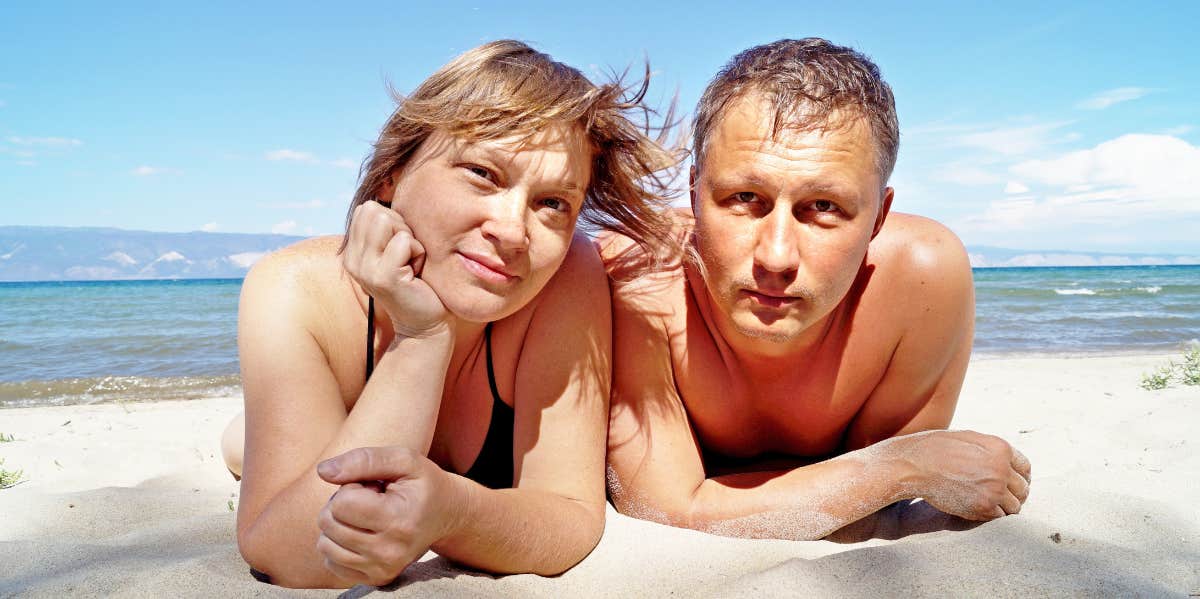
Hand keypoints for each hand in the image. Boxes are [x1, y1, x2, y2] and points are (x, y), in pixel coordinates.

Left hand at [315, 447, 465, 586]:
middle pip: (329, 523)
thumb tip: (323, 471)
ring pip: (325, 544)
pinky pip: (331, 562)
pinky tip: (363, 533)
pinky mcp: (375, 579)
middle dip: (342, 504)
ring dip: (339, 524)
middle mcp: (390, 552)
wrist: (446, 515)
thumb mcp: (403, 460)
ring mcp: (382, 569)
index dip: (352, 486)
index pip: (342, 503)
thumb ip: (364, 459)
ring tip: (366, 517)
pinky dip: (339, 544)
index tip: (374, 488)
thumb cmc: (422, 483)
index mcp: (399, 521)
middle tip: (370, 500)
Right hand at [342, 201, 450, 338]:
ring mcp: (365, 270)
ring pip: (387, 221)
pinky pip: (405, 241)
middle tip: (407, 256)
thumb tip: (385, 191)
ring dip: (410, 239)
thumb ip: (385, 228)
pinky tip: (415, 274)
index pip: (366, 209)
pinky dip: (418, 253)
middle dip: (400, 227)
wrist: (426, 322)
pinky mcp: (384, 277)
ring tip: (410, 263)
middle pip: (374, 211)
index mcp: (352, 253)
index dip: (392, 221)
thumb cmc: (417, 282)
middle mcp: (352, 261)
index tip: (400, 249)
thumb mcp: (395, 250)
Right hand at [886, 430, 1030, 520]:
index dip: (1021, 477)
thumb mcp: (969, 439)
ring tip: (991, 504)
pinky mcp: (984, 507)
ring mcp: (994, 489)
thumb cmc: (937, 449)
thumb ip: (991, 450)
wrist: (915, 465)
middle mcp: (1002, 469)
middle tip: (1002, 497)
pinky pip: (1000, 517)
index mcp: (1001, 448)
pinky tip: (980, 508)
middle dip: (1014, 494)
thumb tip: (1006, 462)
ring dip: (1005, 507)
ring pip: (1015, 506)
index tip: (1014, 484)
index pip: (1025, 468)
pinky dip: (993, 515)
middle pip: (1023, 489)